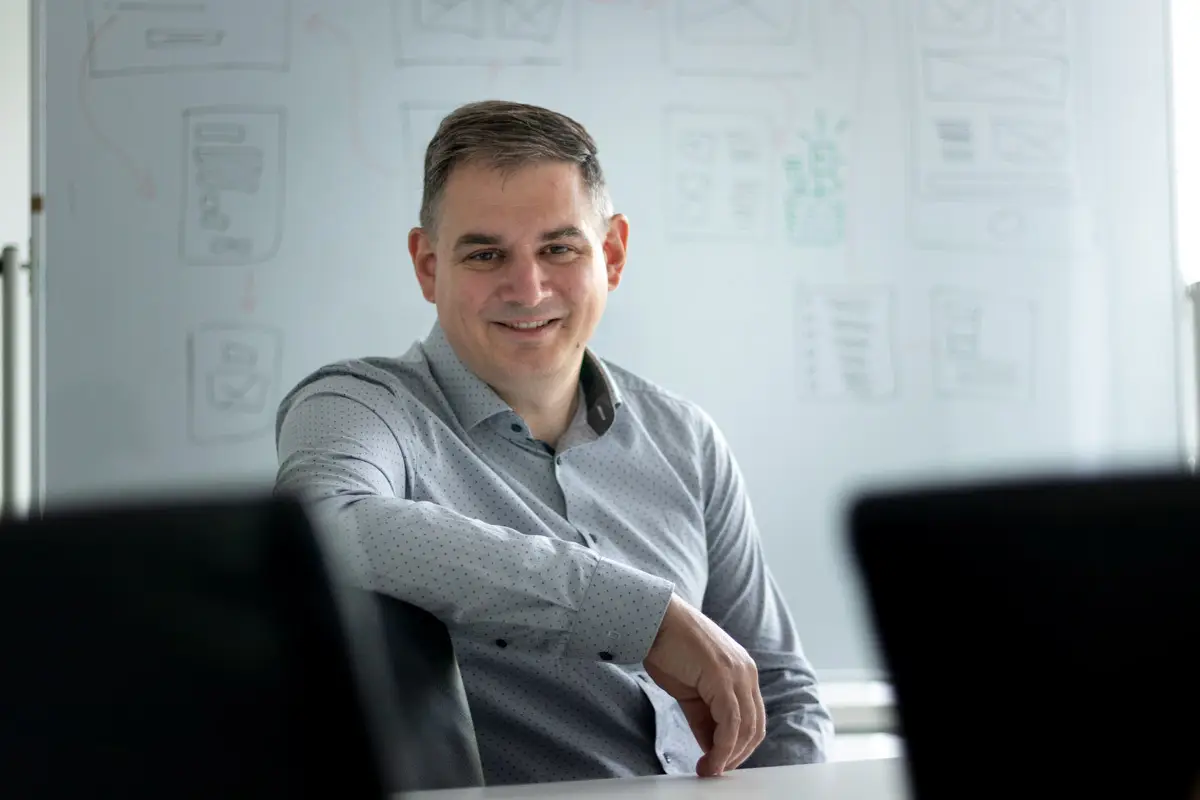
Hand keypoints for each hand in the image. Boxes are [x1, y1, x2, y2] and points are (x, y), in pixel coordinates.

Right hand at [643, 594, 765, 776]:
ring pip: (745, 727)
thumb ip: (704, 717)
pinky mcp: (723, 678)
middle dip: (737, 755)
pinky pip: (730, 723)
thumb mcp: (691, 689)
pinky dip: (722, 747)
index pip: (753, 718)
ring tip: (709, 770)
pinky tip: (709, 760)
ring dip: (729, 756)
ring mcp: (738, 674)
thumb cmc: (668, 648)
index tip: (721, 762)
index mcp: (743, 671)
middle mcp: (747, 672)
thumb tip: (711, 747)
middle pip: (755, 726)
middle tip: (715, 771)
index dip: (740, 745)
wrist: (654, 620)